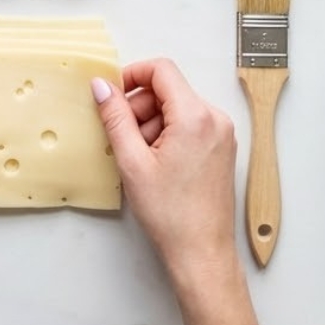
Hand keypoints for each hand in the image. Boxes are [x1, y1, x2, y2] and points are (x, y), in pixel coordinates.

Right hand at [93, 59, 239, 292]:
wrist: (202, 254)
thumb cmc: (171, 215)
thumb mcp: (132, 161)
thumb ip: (115, 117)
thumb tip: (102, 86)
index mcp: (195, 116)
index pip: (161, 69)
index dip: (132, 75)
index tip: (113, 94)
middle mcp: (215, 118)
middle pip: (168, 89)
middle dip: (140, 106)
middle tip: (123, 136)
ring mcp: (222, 133)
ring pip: (177, 107)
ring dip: (152, 122)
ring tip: (140, 157)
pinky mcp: (221, 147)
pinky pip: (189, 123)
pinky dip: (168, 133)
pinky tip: (156, 162)